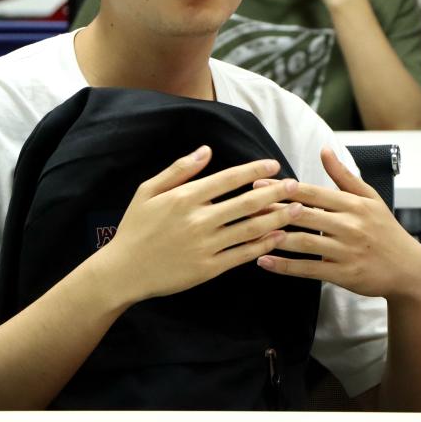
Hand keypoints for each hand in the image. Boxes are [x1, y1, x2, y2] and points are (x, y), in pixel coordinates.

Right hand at [98, 145, 302, 302]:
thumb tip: (206, 150)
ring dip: (276, 218)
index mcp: (185, 198)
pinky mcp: (208, 268)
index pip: (228, 179)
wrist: (124, 271)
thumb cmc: (135, 228)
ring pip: (250, 229)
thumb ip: (179, 170)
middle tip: (296, 186)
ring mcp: (205, 245)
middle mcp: (199, 220)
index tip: (273, 165)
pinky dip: (262, 245)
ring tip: (297, 210)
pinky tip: (277, 237)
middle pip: (246, 203)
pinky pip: (242, 255)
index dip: (253, 171)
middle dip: (275, 193)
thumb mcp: (148, 191)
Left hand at [256, 147, 420, 301]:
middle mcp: (350, 226)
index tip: (260, 185)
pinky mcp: (343, 275)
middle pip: (304, 216)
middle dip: (273, 211)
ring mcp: (346, 252)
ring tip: (250, 234)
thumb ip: (343, 175)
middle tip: (246, 208)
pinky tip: (264, 262)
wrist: (407, 268)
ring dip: (274, 239)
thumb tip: (324, 149)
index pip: (314, 193)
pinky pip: (308, 270)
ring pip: (303, 243)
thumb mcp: (370, 198)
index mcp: (354, 205)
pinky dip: (284, 266)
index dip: (285, 189)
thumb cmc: (385, 229)